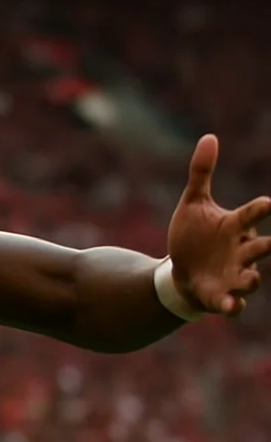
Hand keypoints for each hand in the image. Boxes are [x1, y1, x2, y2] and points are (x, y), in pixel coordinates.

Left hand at [167, 135, 270, 316]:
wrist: (179, 271)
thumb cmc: (193, 235)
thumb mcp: (193, 203)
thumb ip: (201, 172)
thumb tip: (210, 136)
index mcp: (235, 226)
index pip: (251, 214)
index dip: (260, 209)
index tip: (268, 203)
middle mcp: (241, 251)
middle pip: (260, 248)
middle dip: (267, 246)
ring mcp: (233, 274)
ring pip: (251, 278)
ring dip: (252, 279)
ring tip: (250, 279)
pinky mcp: (220, 295)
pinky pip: (232, 302)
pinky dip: (232, 304)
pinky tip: (230, 305)